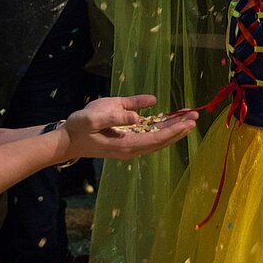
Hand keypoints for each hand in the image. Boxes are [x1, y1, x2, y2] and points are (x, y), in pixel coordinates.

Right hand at [63, 95, 197, 160]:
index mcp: (125, 145)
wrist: (67, 140)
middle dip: (179, 129)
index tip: (188, 122)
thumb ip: (116, 115)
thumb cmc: (78, 127)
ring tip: (188, 116)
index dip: (173, 131)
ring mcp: (130, 145)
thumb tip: (139, 116)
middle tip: (195, 116)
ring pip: (157, 138)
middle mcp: (131, 148)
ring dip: (173, 128)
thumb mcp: (93, 117)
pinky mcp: (127, 140)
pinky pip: (148, 134)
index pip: (156, 139)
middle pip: (161, 141)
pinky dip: (161, 126)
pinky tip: (170, 118)